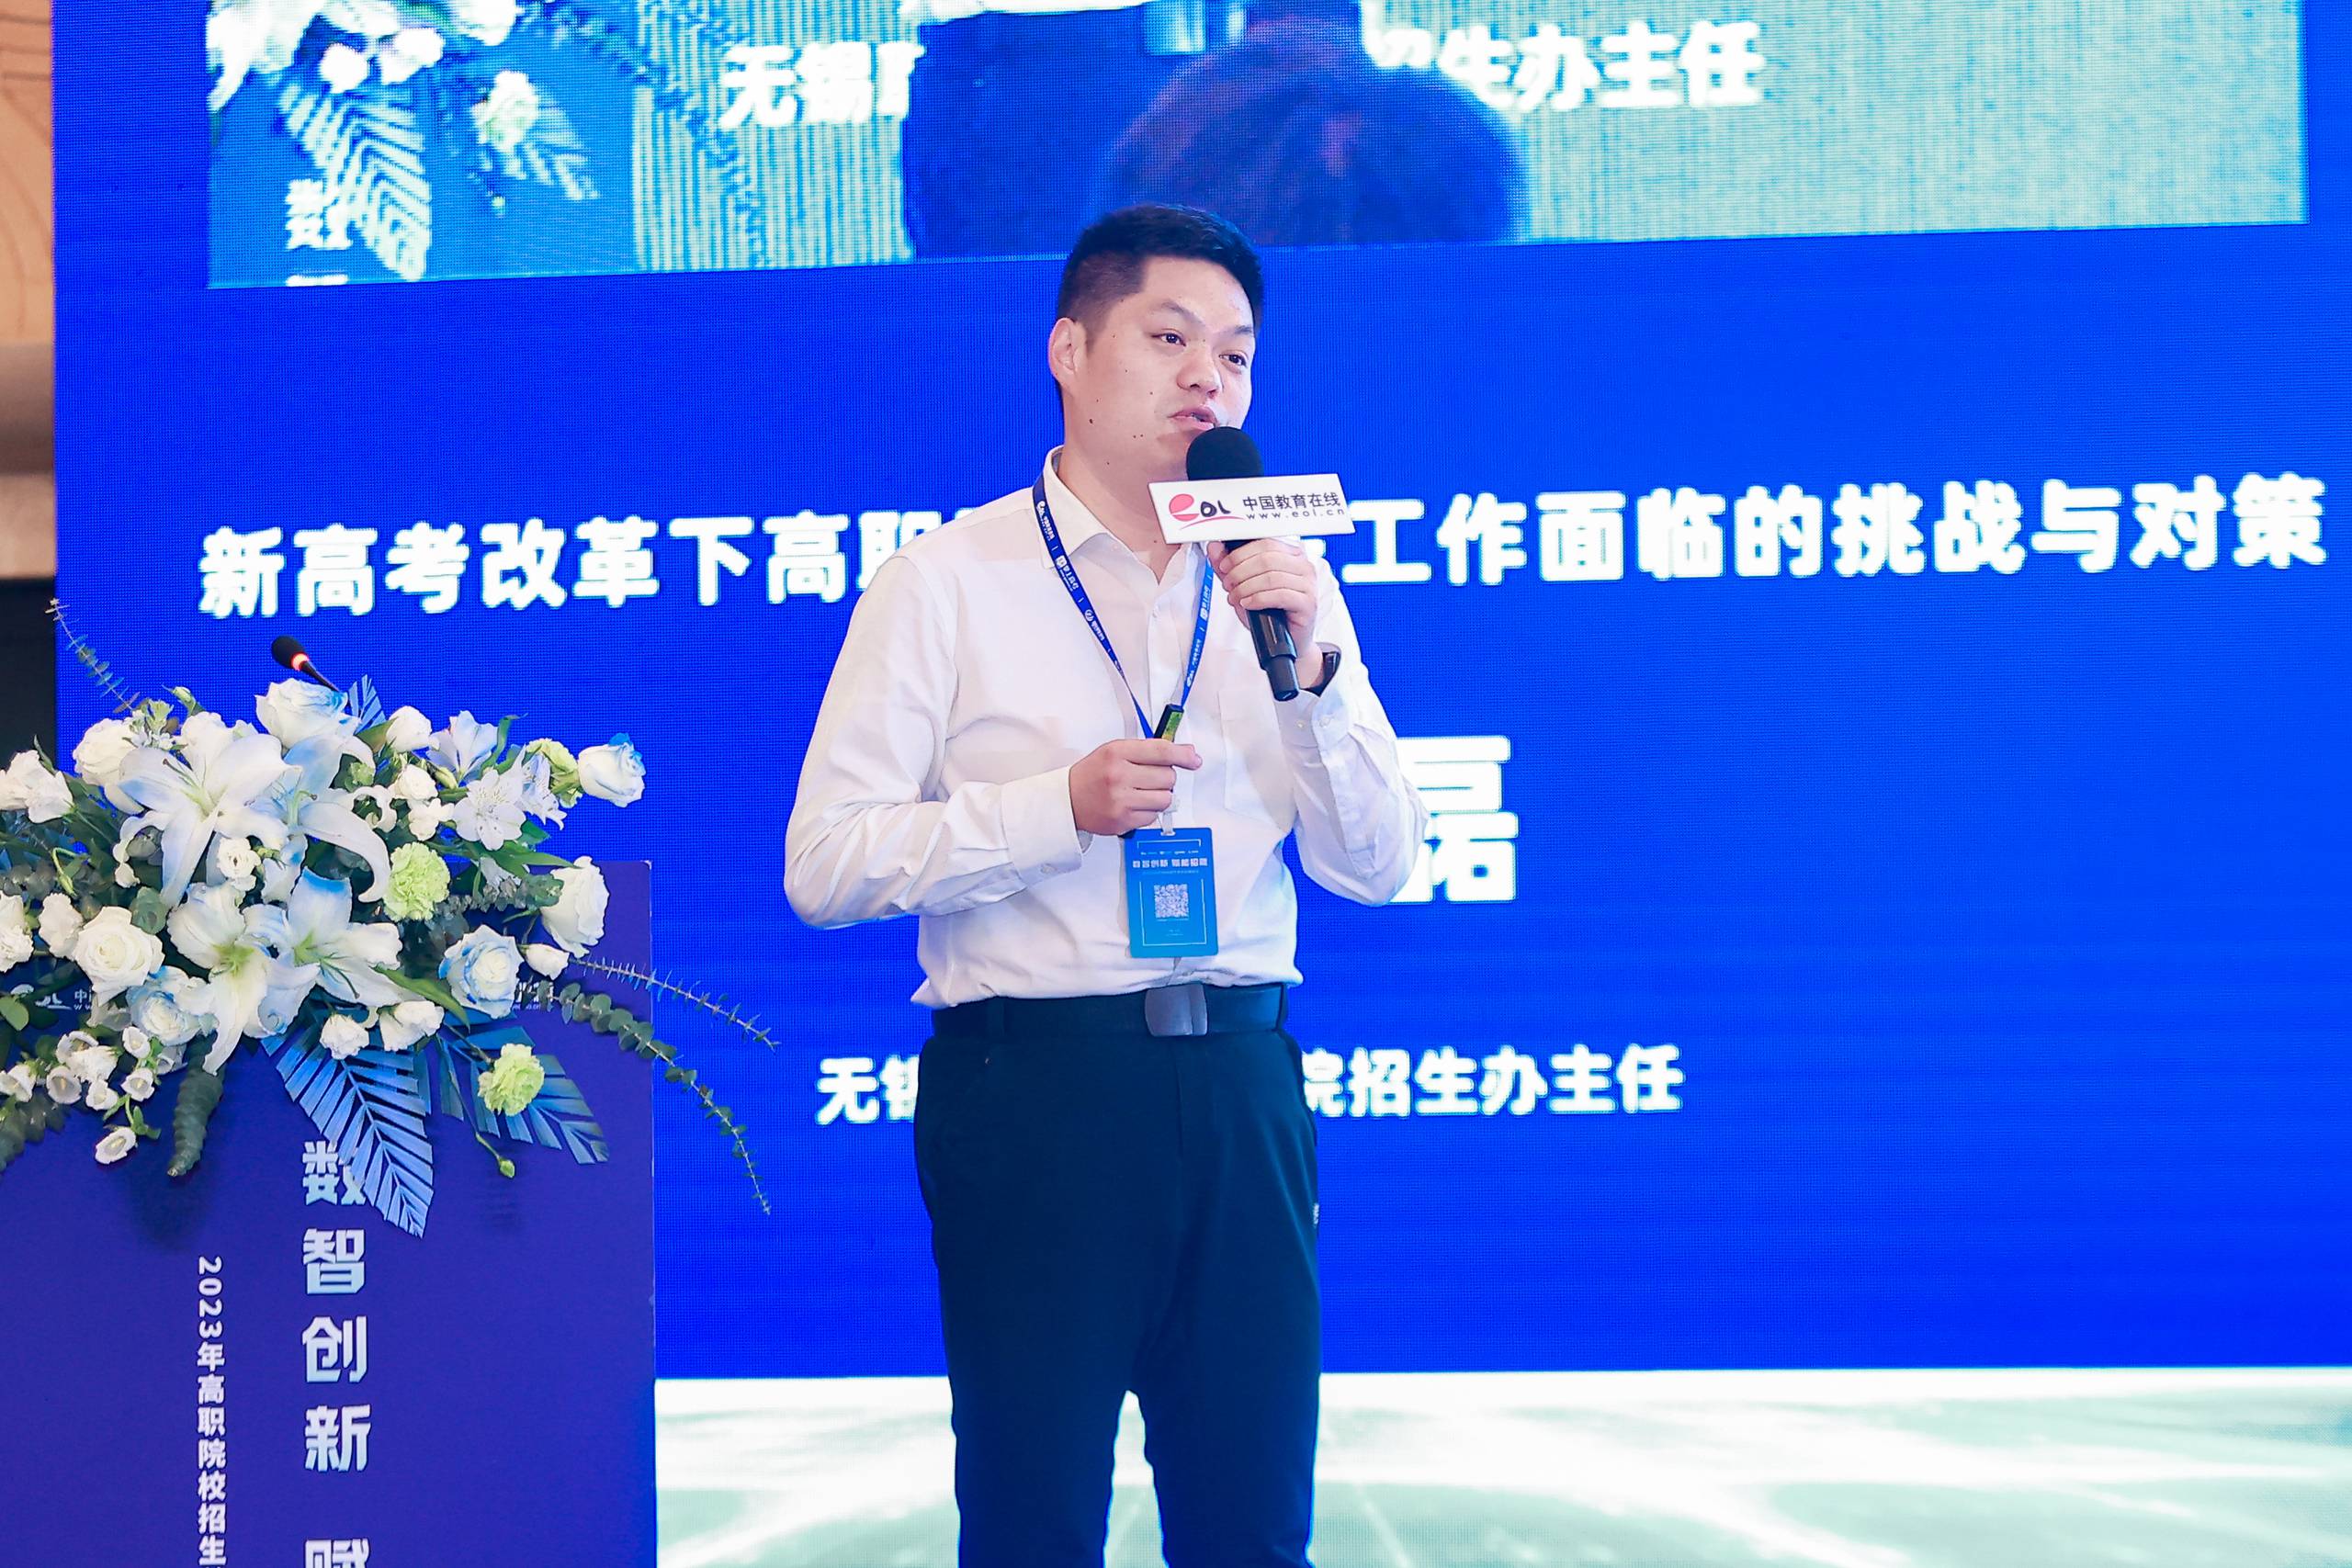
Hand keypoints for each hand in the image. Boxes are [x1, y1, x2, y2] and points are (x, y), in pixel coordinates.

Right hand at [1068, 738, 1202, 836]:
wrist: (1068, 800)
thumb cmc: (1094, 774)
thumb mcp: (1115, 751)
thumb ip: (1148, 750)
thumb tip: (1185, 753)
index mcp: (1117, 753)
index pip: (1161, 751)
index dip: (1183, 755)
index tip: (1194, 759)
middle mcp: (1119, 776)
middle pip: (1168, 777)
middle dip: (1165, 777)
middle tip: (1150, 777)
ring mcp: (1121, 801)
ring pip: (1165, 799)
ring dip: (1160, 796)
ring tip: (1143, 792)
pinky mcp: (1123, 821)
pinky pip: (1154, 816)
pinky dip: (1149, 811)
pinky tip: (1134, 804)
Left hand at [1206, 540, 1317, 651]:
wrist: (1287, 640)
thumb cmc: (1271, 612)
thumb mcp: (1245, 586)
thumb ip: (1230, 567)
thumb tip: (1215, 548)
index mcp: (1291, 554)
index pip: (1265, 543)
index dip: (1240, 554)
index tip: (1224, 565)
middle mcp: (1303, 566)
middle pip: (1266, 558)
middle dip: (1240, 571)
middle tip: (1228, 584)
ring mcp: (1308, 584)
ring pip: (1271, 577)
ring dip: (1246, 588)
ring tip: (1236, 597)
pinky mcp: (1308, 603)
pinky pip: (1280, 595)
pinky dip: (1258, 599)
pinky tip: (1248, 604)